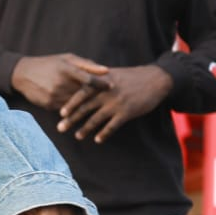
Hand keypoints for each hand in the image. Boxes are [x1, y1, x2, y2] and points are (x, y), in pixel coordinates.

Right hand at [10, 54, 109, 109]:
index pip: (89, 80)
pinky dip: (74, 107)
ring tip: (96, 102)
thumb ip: (87, 64)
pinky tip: (80, 106)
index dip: (101, 84)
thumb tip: (106, 71)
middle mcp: (60, 83)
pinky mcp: (49, 104)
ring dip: (86, 103)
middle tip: (108, 96)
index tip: (111, 86)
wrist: (22, 74)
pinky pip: (66, 108)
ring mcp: (54, 95)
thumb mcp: (66, 58)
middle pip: (84, 93)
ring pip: (76, 103)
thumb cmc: (48, 64)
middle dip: (96, 95)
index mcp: (65, 69)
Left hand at [57, 65, 172, 142]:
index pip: (81, 93)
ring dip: (85, 129)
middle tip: (60, 128)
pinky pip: (113, 125)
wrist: (155, 79)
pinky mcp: (127, 112)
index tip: (60, 113)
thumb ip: (96, 80)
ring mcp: (116, 103)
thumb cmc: (130, 77)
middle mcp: (106, 93)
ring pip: (96, 118)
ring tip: (77, 137)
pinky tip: (98, 140)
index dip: (70, 104)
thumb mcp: (112, 74)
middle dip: (71, 119)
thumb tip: (78, 84)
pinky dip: (104, 133)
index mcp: (101, 82)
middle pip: (85, 108)